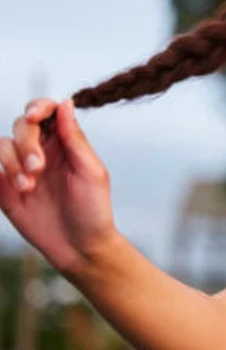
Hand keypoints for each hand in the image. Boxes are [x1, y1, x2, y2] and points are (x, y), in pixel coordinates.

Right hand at [0, 98, 118, 275]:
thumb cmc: (93, 208)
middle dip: (26, 143)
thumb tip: (65, 102)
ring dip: (13, 162)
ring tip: (30, 186)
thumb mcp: (90, 171)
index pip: (46, 112)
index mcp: (66, 143)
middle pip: (21, 126)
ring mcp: (22, 170)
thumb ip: (74, 138)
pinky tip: (16, 189)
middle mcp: (42, 151)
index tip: (34, 116)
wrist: (80, 247)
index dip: (37, 107)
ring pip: (2, 146)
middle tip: (38, 168)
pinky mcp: (5, 190)